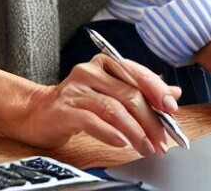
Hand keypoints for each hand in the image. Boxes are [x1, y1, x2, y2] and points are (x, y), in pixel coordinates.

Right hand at [13, 54, 182, 156]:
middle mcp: (90, 70)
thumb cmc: (78, 102)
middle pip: (128, 93)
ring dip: (135, 131)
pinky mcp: (65, 109)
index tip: (172, 109)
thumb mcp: (111, 92)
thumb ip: (141, 90)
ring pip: (114, 108)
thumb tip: (173, 93)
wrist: (37, 112)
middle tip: (161, 140)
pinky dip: (111, 133)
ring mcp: (76, 89)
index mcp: (105, 62)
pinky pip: (93, 121)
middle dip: (150, 120)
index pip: (136, 73)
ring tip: (146, 147)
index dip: (157, 90)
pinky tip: (123, 143)